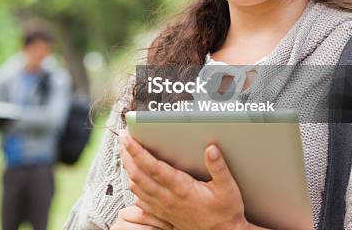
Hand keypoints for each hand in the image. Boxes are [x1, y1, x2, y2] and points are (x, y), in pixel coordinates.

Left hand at [119, 130, 249, 229]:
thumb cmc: (225, 213)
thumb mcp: (228, 189)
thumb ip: (219, 168)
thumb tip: (211, 148)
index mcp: (182, 189)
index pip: (152, 167)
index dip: (137, 151)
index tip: (128, 137)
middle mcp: (168, 198)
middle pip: (138, 174)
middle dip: (127, 154)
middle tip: (122, 138)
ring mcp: (162, 207)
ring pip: (136, 186)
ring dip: (128, 167)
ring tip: (124, 151)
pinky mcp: (161, 213)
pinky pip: (140, 198)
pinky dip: (132, 184)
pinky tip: (132, 175)